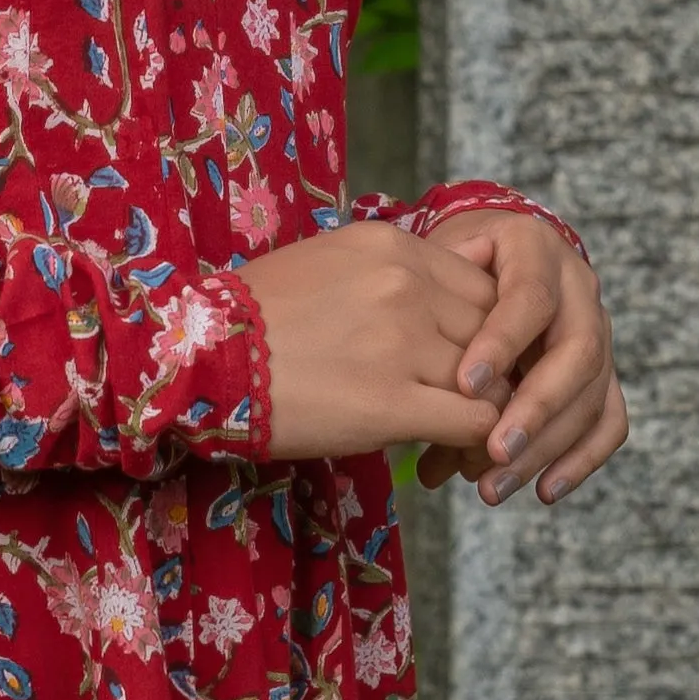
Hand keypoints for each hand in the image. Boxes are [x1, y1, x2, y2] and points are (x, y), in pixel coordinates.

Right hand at [237, 222, 504, 461]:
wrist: (200, 359)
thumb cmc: (257, 317)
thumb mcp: (328, 264)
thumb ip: (390, 277)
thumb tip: (436, 310)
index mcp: (390, 245)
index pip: (483, 284)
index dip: (490, 329)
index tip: (476, 360)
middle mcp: (405, 284)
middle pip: (496, 330)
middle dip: (498, 371)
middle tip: (482, 405)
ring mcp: (401, 341)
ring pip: (493, 379)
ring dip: (490, 412)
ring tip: (470, 437)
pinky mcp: (391, 403)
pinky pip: (473, 421)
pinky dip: (477, 442)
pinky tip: (455, 455)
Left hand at [415, 205, 626, 507]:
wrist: (480, 255)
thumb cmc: (445, 266)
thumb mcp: (433, 264)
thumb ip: (435, 305)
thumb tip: (429, 383)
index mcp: (534, 249)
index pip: (529, 296)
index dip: (502, 342)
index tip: (464, 385)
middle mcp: (577, 287)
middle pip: (577, 350)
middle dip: (535, 407)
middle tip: (494, 450)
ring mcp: (597, 330)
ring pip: (592, 394)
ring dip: (547, 446)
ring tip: (495, 485)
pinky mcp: (603, 372)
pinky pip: (609, 420)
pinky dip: (579, 460)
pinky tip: (543, 490)